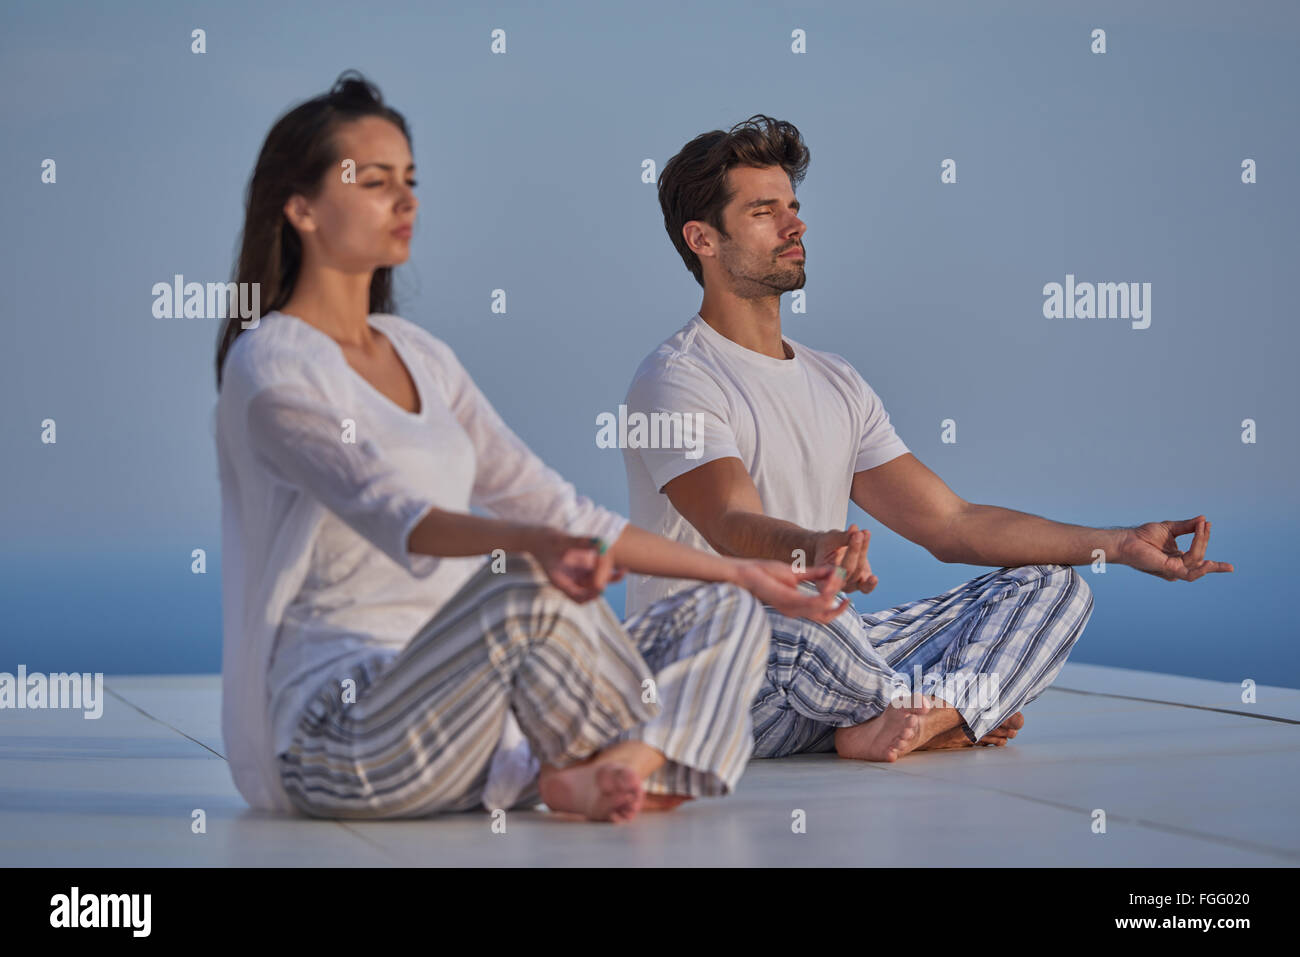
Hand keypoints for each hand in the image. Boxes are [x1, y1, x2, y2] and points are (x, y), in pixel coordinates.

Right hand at [526, 528, 622, 601]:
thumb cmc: (544, 541)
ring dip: (609, 578)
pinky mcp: (583, 565)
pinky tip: (619, 566)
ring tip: (622, 571)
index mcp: (561, 581)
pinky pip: (598, 571)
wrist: (538, 537)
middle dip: (603, 585)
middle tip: (617, 574)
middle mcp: (571, 580)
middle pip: (590, 591)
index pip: (578, 596)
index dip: (590, 595)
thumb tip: (598, 541)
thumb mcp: (560, 541)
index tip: (601, 587)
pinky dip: (608, 569)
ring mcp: (577, 573)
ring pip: (596, 582)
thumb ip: (579, 542)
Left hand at [732, 559, 850, 622]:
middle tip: (844, 583)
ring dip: (835, 591)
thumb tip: (834, 571)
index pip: (824, 615)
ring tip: (838, 575)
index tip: (845, 590)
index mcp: (798, 607)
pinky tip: (831, 580)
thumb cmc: (765, 573)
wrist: (745, 572)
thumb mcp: (796, 572)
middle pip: (826, 616)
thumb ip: (815, 574)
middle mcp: (796, 611)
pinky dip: (826, 592)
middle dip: (839, 603)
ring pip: (823, 607)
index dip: (838, 606)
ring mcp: (792, 608)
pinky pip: (814, 602)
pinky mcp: (789, 600)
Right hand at [813, 524, 877, 593]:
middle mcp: (834, 584)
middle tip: (857, 535)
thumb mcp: (830, 539)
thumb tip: (855, 530)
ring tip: (864, 534)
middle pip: (847, 569)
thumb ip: (842, 537)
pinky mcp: (861, 582)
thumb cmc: (828, 545)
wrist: (832, 548)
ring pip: (858, 570)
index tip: (835, 569)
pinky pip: (867, 586)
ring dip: (863, 550)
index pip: (825, 582)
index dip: (831, 578)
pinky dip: (871, 582)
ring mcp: (848, 585)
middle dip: (853, 551)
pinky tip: (874, 579)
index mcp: (820, 577)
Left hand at [1118, 515, 1233, 581]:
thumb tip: (1204, 519)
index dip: (1205, 538)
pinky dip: (1201, 569)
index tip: (1209, 523)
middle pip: (1200, 556)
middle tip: (1207, 524)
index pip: (1199, 553)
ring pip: (1196, 561)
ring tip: (1204, 529)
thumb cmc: (1144, 536)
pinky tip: (1210, 562)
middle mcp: (1178, 566)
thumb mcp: (1170, 528)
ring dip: (1201, 544)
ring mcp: (1174, 570)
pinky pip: (1190, 574)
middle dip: (1204, 539)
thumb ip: (1187, 526)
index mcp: (1178, 558)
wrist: (1127, 540)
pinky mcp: (1169, 571)